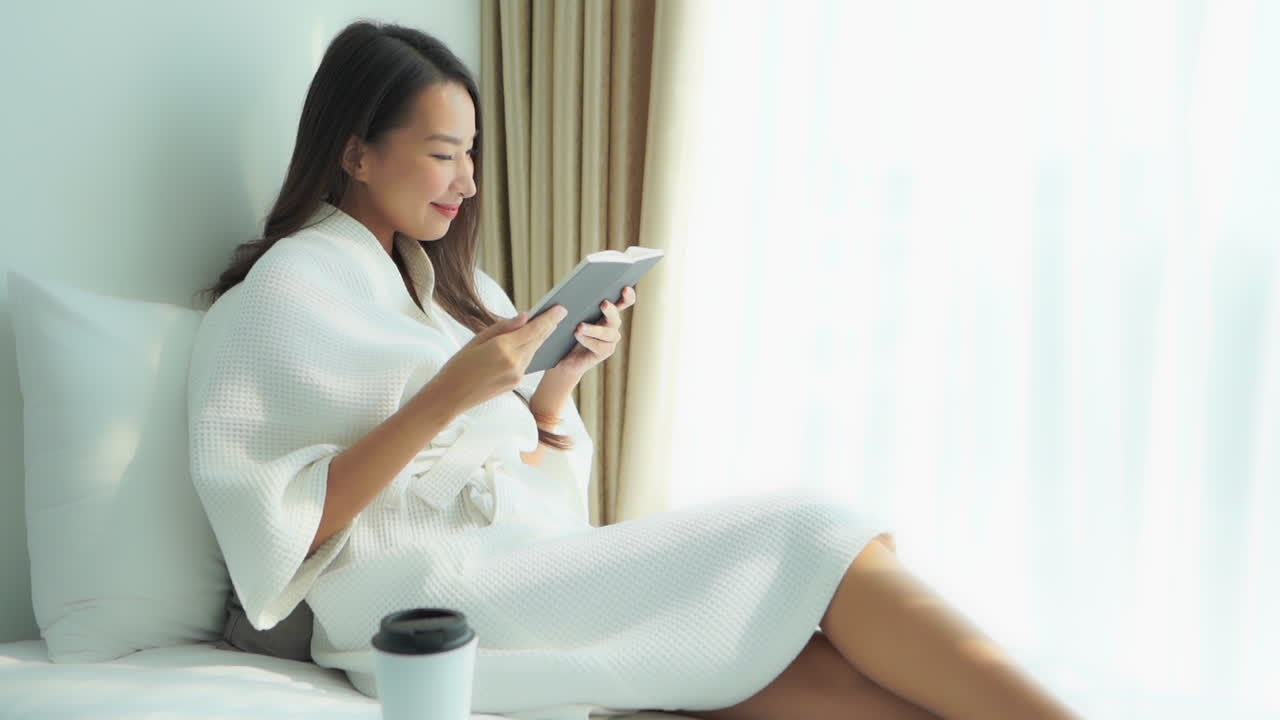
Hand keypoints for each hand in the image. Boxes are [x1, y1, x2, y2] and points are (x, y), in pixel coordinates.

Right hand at [425, 305, 569, 413]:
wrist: (450, 397)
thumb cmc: (458, 366)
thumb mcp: (476, 340)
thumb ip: (503, 327)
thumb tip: (525, 316)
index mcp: (502, 348)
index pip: (533, 329)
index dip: (549, 318)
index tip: (561, 309)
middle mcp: (513, 362)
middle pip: (538, 340)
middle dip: (549, 326)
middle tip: (559, 313)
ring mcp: (516, 375)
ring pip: (534, 351)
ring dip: (540, 338)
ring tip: (547, 325)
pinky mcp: (516, 383)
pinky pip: (527, 362)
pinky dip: (530, 351)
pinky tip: (531, 343)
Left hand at [547, 286, 636, 379]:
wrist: (558, 357)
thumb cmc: (562, 331)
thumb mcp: (560, 319)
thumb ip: (563, 310)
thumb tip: (564, 305)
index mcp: (605, 310)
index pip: (622, 301)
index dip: (627, 296)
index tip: (624, 288)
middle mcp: (610, 324)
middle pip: (615, 316)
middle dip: (611, 310)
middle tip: (604, 304)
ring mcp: (609, 339)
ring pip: (609, 333)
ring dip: (595, 329)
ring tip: (580, 327)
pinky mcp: (604, 352)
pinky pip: (602, 346)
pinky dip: (589, 340)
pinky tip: (578, 336)